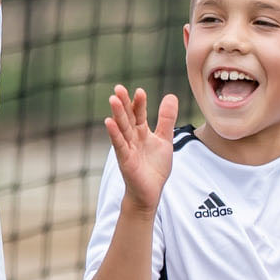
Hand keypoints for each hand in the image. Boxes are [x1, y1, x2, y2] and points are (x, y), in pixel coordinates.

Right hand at [104, 85, 176, 211]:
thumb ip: (166, 119)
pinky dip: (114, 134)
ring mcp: (127, 148)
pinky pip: (119, 144)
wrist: (150, 192)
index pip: (139, 114)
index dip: (139, 103)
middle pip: (127, 117)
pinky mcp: (125, 160)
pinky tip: (108, 122)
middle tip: (118, 88)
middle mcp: (132, 138)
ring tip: (113, 99)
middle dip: (123, 103)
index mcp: (141, 132)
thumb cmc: (154, 167)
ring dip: (117, 114)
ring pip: (122, 128)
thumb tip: (171, 96)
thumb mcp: (165, 140)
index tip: (139, 91)